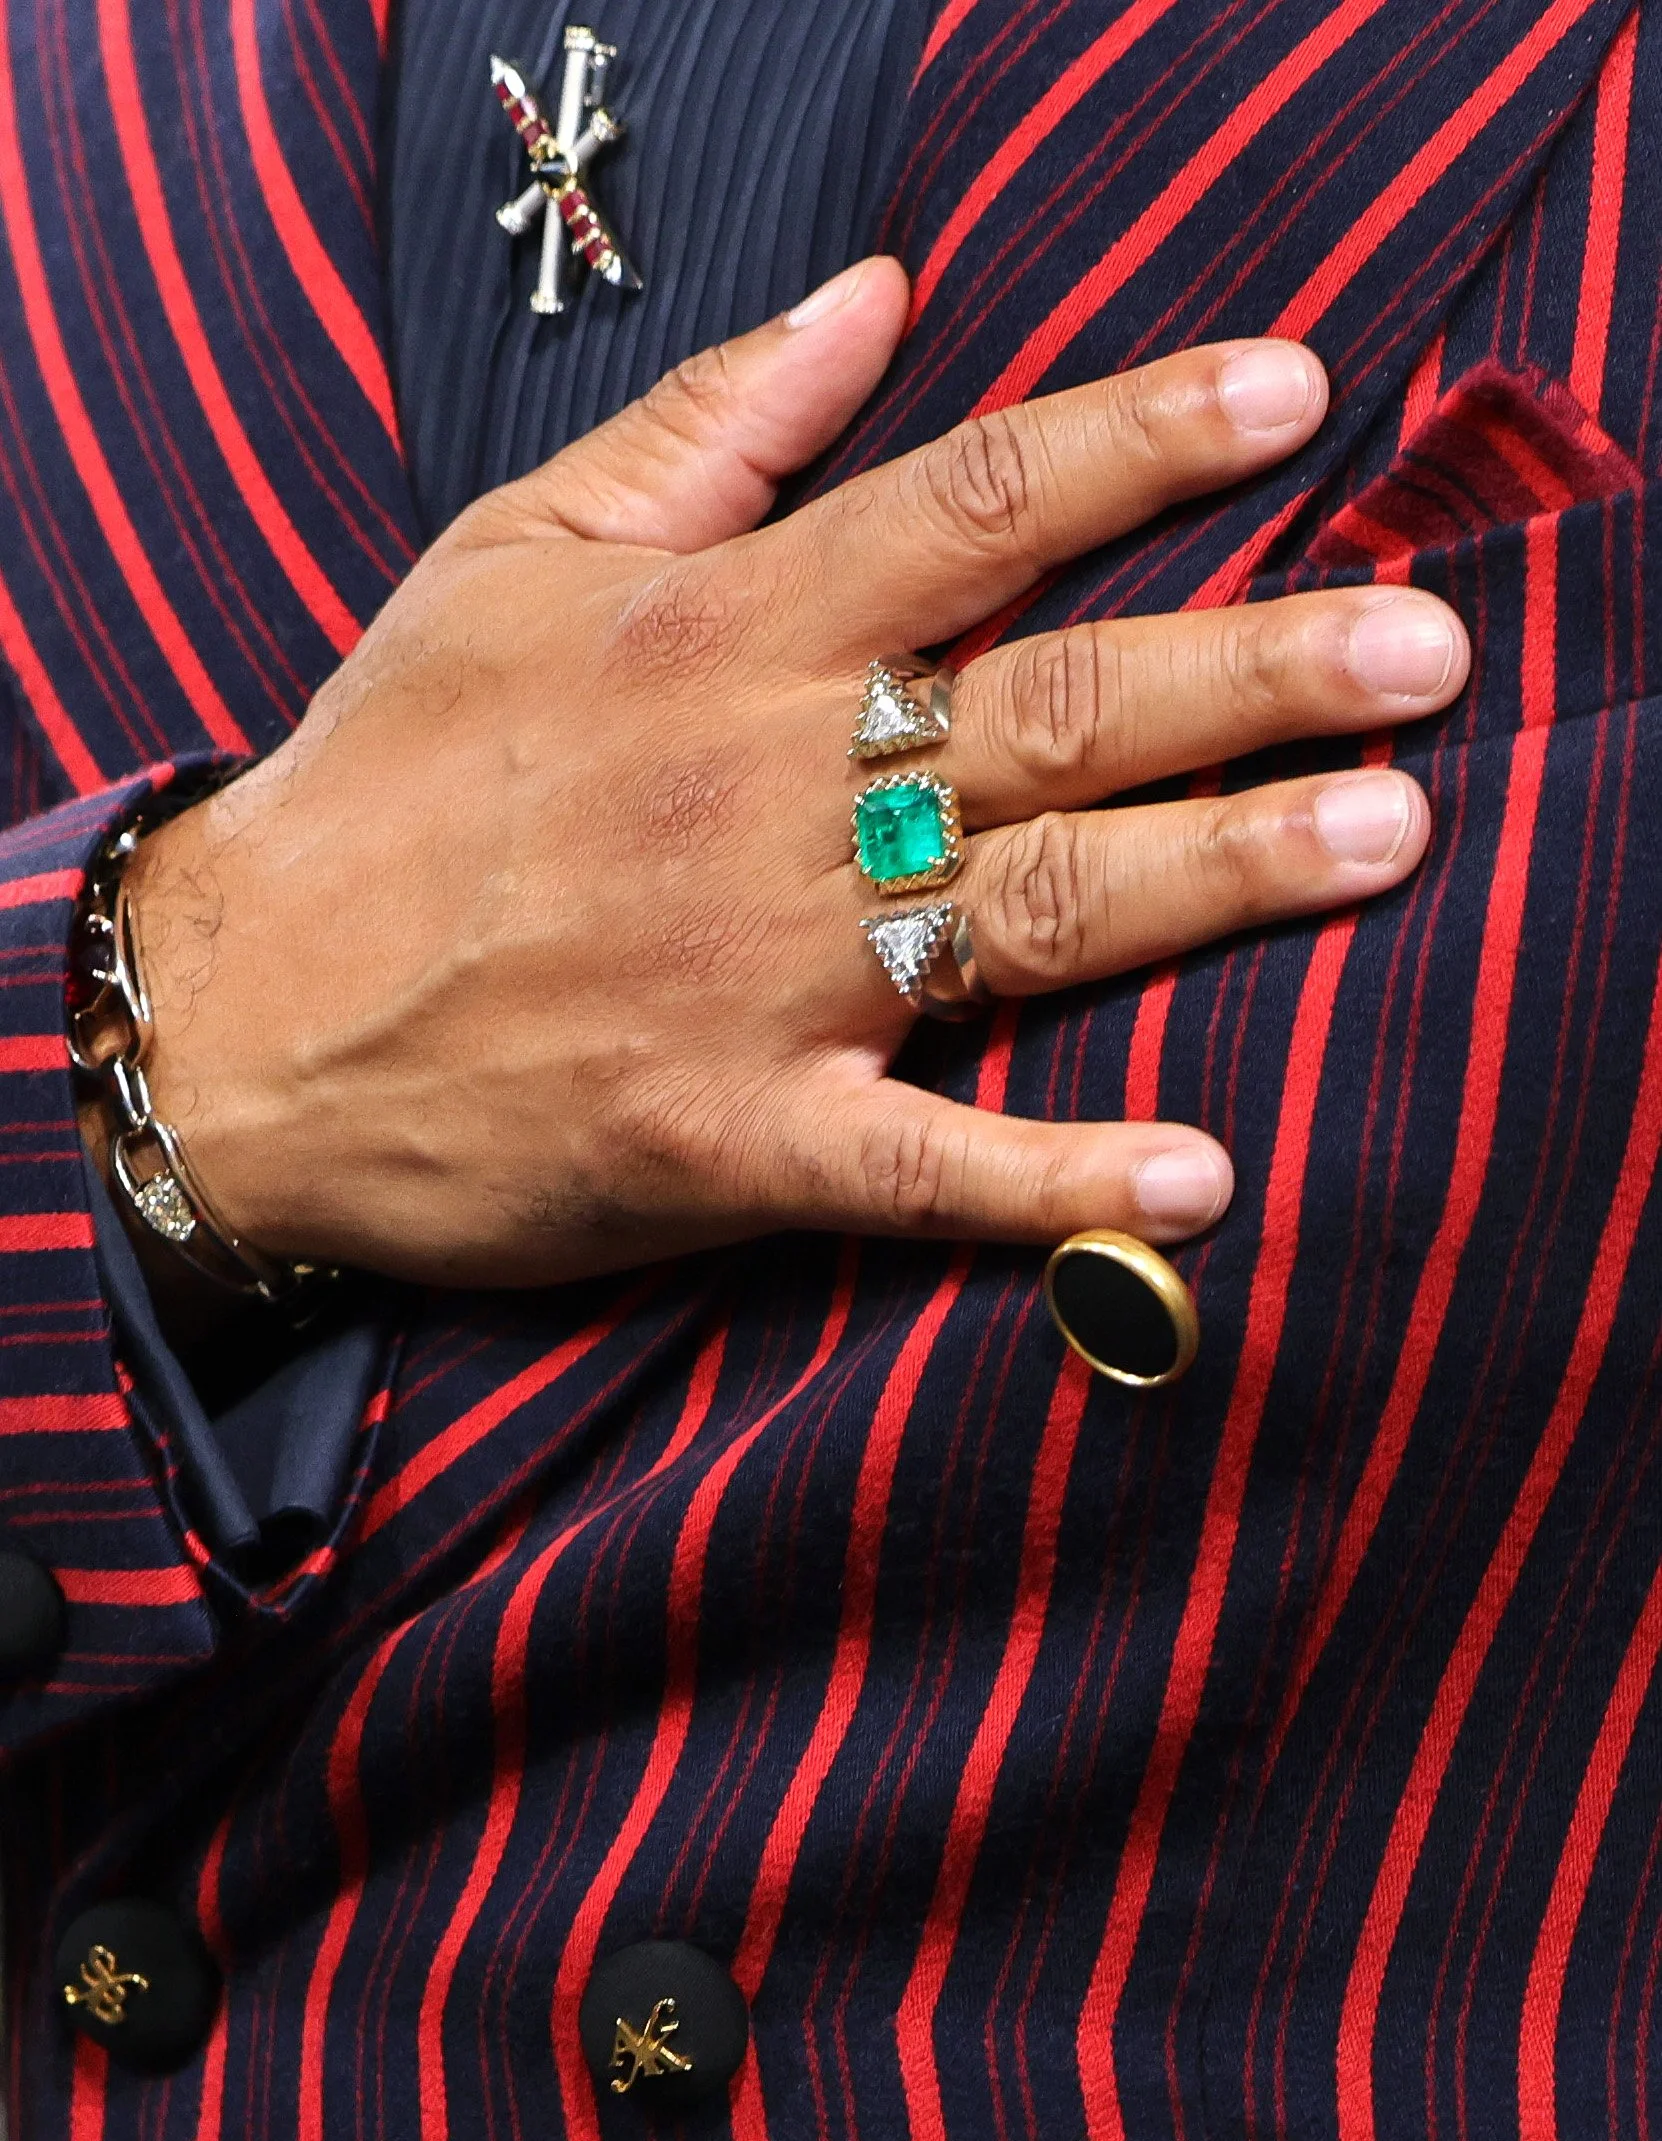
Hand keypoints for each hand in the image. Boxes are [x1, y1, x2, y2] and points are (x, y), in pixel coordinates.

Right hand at [123, 257, 1465, 1289]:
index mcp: (715, 631)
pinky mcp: (723, 1133)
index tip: (1295, 396)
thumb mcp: (511, 553)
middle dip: (1254, 668)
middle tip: (1423, 651)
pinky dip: (1055, 1179)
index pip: (972, 502)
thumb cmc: (382, 778)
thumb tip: (875, 294)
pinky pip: (917, 1163)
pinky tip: (1195, 1185)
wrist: (239, 1016)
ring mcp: (752, 971)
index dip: (1145, 440)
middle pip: (1052, 704)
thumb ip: (707, 423)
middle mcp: (762, 789)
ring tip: (1384, 834)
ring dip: (1219, 872)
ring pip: (1029, 902)